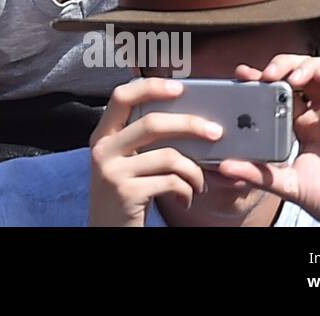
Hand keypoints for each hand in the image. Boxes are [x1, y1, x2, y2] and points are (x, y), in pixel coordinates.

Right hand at [88, 78, 221, 225]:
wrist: (108, 231)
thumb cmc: (126, 194)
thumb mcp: (125, 162)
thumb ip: (140, 140)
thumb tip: (187, 119)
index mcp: (102, 135)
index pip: (121, 96)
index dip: (151, 87)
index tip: (180, 87)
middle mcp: (102, 149)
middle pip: (151, 123)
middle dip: (190, 125)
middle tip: (216, 132)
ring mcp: (112, 171)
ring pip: (168, 156)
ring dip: (194, 171)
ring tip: (199, 183)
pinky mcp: (126, 193)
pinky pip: (171, 182)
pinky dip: (187, 190)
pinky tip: (186, 198)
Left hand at [214, 56, 319, 226]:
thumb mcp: (287, 184)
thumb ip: (259, 174)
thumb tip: (224, 168)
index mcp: (300, 123)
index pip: (279, 90)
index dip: (261, 77)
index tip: (241, 74)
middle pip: (300, 72)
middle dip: (281, 65)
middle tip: (263, 74)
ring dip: (304, 65)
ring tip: (287, 76)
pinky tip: (316, 75)